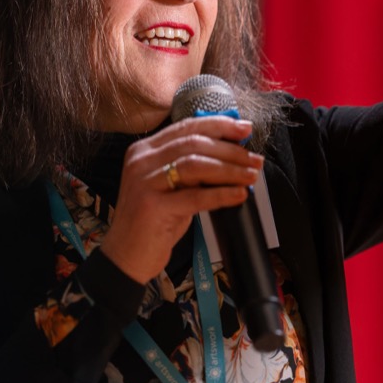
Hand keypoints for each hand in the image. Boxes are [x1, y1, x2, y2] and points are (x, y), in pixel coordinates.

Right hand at [99, 115, 263, 283]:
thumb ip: (192, 168)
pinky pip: (195, 196)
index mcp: (144, 150)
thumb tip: (233, 156)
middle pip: (194, 143)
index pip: (186, 127)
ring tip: (251, 176)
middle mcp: (141, 161)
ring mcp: (144, 182)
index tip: (245, 129)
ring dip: (230, 169)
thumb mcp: (171, 187)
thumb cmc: (154, 222)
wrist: (126, 256)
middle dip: (231, 150)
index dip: (219, 125)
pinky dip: (221, 194)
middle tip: (255, 160)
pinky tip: (240, 195)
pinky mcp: (152, 206)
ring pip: (196, 165)